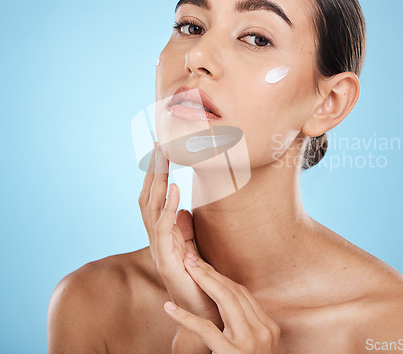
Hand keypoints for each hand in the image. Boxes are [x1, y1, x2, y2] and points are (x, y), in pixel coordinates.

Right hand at [138, 143, 220, 323]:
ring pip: (151, 207)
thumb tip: (182, 209)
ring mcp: (158, 249)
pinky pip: (163, 228)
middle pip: (147, 196)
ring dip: (157, 179)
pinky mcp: (166, 260)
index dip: (154, 173)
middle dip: (152, 169)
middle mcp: (156, 239)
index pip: (153, 197)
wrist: (206, 310)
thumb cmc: (201, 279)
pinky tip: (174, 187)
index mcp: (162, 234)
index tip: (161, 148)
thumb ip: (185, 228)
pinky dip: (167, 205)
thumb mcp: (193, 247)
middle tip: (158, 143)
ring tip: (163, 155)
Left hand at [164, 252, 280, 353]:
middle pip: (234, 292)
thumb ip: (244, 328)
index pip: (243, 294)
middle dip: (211, 273)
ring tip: (185, 270)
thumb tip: (224, 307)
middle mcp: (263, 331)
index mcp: (269, 328)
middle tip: (191, 258)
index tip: (204, 266)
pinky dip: (186, 318)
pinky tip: (170, 309)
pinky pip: (207, 331)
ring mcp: (250, 343)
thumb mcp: (254, 347)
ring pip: (226, 302)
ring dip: (203, 282)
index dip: (221, 277)